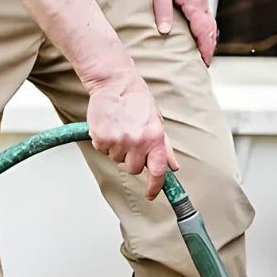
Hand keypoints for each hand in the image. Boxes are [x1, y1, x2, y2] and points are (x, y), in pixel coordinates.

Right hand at [87, 78, 178, 199]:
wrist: (114, 82)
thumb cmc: (136, 100)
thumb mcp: (157, 122)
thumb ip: (164, 148)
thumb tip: (173, 166)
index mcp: (155, 138)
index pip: (158, 171)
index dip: (155, 186)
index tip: (151, 194)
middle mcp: (138, 141)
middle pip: (133, 169)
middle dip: (131, 159)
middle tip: (129, 140)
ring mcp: (119, 140)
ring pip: (117, 159)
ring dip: (117, 148)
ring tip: (119, 128)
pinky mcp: (102, 137)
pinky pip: (103, 150)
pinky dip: (104, 141)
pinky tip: (109, 127)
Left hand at [146, 0, 216, 65]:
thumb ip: (162, 9)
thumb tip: (164, 31)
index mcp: (194, 2)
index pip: (204, 32)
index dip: (205, 49)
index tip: (204, 63)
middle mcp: (201, 1)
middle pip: (211, 31)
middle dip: (209, 48)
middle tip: (204, 64)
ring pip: (210, 24)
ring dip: (208, 40)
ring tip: (203, 54)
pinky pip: (205, 17)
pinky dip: (205, 30)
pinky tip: (199, 35)